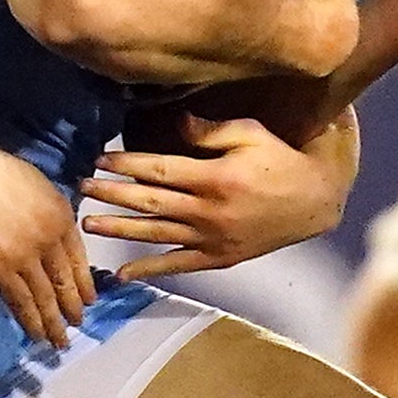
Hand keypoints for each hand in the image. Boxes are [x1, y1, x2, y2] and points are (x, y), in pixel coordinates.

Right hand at [0, 132, 90, 348]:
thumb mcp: (36, 186)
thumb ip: (49, 213)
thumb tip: (52, 235)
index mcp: (61, 215)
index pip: (79, 258)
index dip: (84, 283)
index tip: (90, 299)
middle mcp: (50, 239)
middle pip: (65, 281)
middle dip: (73, 307)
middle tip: (78, 325)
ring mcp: (26, 257)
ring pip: (45, 297)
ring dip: (53, 323)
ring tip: (59, 340)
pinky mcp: (1, 270)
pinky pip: (20, 301)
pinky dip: (30, 321)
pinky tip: (36, 334)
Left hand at [90, 116, 343, 276]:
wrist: (316, 202)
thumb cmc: (281, 159)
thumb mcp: (250, 134)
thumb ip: (210, 131)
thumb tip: (173, 123)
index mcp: (214, 177)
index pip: (158, 169)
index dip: (125, 163)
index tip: (98, 159)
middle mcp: (209, 211)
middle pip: (149, 202)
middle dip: (112, 194)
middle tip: (81, 188)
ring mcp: (213, 238)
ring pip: (156, 234)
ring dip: (119, 230)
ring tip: (88, 225)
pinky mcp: (220, 258)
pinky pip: (178, 265)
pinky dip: (150, 270)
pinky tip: (122, 274)